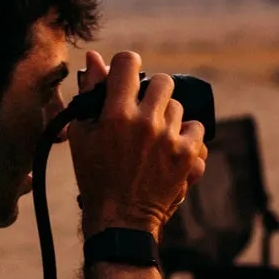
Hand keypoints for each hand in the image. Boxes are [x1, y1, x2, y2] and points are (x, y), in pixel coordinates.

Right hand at [69, 51, 207, 237]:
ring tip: (153, 139)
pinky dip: (186, 136)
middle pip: (162, 81)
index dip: (127, 67)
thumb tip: (94, 58)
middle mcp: (146, 122)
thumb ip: (90, 94)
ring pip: (178, 106)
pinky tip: (170, 149)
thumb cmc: (95, 177)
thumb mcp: (82, 135)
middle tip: (142, 113)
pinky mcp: (188, 155)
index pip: (129, 62)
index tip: (126, 79)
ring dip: (167, 117)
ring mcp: (170, 138)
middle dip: (152, 93)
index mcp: (116, 113)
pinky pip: (196, 128)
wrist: (121, 220)